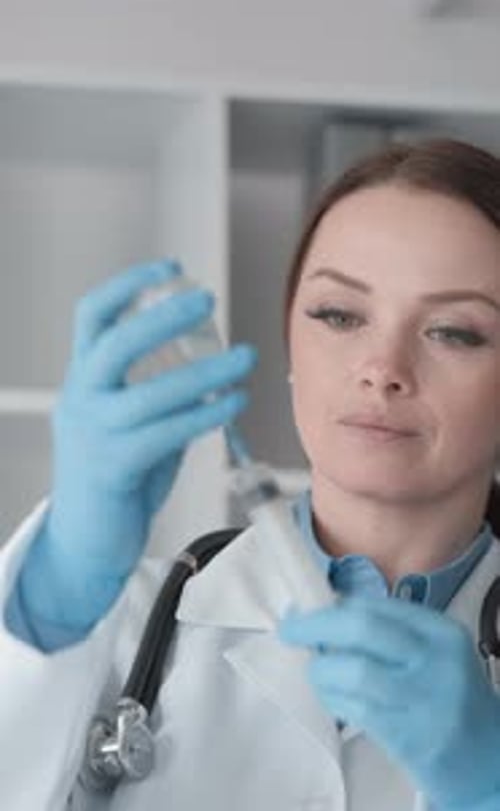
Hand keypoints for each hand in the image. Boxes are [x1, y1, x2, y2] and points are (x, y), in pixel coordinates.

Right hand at [27, 259, 256, 630]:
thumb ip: (156, 394)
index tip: (170, 270)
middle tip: (209, 300)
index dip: (130, 286)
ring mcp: (94, 434)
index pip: (92, 317)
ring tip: (245, 358)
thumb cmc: (114, 479)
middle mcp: (81, 400)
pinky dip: (206, 413)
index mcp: (82, 382)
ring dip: (208, 371)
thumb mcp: (127, 424)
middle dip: (166, 315)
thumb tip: (210, 371)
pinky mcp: (115, 466)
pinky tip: (234, 402)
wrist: (86, 540)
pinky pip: (168, 431)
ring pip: (153, 391)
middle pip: (118, 342)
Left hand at [278, 595, 499, 810]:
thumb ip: (392, 636)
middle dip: (315, 626)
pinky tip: (331, 697)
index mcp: (441, 633)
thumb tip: (328, 616)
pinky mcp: (408, 736)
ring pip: (353, 670)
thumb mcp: (436, 658)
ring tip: (316, 673)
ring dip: (321, 670)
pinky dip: (333, 699)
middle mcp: (435, 660)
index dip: (331, 607)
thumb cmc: (450, 702)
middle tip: (289, 631)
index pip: (375, 608)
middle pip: (361, 628)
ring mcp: (423, 699)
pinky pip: (355, 708)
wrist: (487, 763)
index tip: (304, 611)